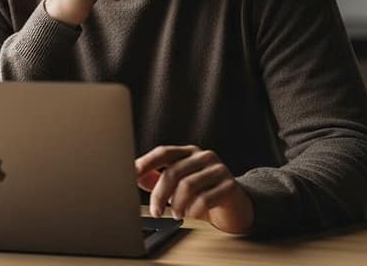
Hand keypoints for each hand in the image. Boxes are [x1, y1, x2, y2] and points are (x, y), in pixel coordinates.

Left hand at [135, 145, 254, 234]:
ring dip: (177, 204)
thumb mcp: (177, 186)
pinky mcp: (229, 186)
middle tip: (156, 211)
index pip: (163, 152)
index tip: (131, 175)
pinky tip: (192, 213)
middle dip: (159, 194)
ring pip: (188, 185)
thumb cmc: (203, 194)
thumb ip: (157, 180)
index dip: (146, 163)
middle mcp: (203, 156)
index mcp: (188, 153)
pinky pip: (205, 199)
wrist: (235, 207)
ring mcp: (218, 169)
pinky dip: (194, 210)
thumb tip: (136, 178)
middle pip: (173, 172)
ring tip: (177, 214)